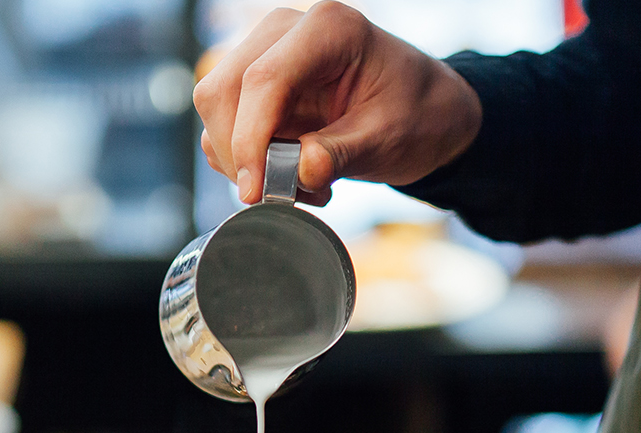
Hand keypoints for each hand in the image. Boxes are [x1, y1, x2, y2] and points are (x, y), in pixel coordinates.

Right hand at [193, 1, 481, 204]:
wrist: (425, 111)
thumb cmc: (416, 115)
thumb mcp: (389, 139)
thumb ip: (343, 154)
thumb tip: (300, 171)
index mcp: (329, 30)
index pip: (264, 79)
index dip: (250, 139)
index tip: (256, 191)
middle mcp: (286, 31)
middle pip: (224, 92)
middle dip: (240, 154)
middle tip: (283, 195)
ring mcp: (265, 52)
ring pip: (216, 109)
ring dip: (244, 160)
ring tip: (301, 184)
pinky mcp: (254, 82)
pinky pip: (225, 124)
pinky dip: (246, 158)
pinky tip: (289, 171)